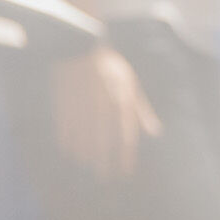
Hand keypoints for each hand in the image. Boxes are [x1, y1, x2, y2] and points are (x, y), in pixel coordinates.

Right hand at [53, 43, 162, 178]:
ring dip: (86, 153)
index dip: (126, 154)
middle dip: (105, 160)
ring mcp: (83, 101)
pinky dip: (67, 140)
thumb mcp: (130, 83)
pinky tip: (69, 151)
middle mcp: (104, 102)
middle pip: (104, 138)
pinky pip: (66, 126)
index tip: (125, 171)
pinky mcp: (65, 99)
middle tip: (104, 176)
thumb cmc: (110, 66)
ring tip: (87, 165)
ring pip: (84, 135)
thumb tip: (155, 132)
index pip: (126, 133)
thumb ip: (141, 109)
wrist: (81, 43)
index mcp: (122, 97)